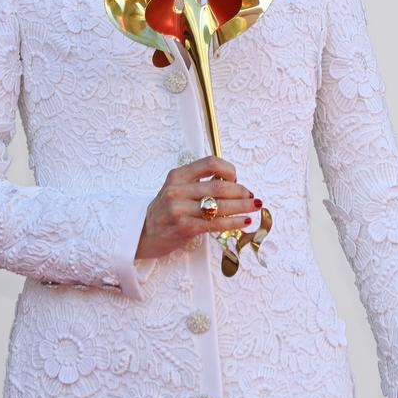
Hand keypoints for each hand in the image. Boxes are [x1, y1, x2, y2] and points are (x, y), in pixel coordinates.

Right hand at [134, 156, 261, 260]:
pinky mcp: (184, 227)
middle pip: (218, 186)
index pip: (210, 163)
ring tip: (254, 207)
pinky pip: (215, 223)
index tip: (236, 179)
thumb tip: (233, 184)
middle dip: (241, 192)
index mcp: (178, 175)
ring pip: (219, 205)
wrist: (142, 234)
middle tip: (252, 197)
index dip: (228, 170)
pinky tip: (244, 221)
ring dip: (242, 206)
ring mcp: (180, 209)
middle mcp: (177, 190)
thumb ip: (199, 183)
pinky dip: (233, 222)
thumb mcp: (177, 189)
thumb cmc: (165, 211)